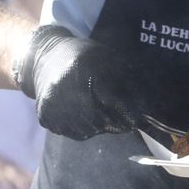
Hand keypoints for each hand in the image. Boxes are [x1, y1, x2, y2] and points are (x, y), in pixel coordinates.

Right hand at [11, 25, 138, 139]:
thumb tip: (144, 109)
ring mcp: (53, 104)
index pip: (113, 102)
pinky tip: (81, 113)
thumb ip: (125, 81)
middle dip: (115, 122)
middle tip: (121, 120)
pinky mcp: (45, 116)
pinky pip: (72, 133)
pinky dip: (81, 128)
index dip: (128, 113)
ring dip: (98, 126)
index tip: (136, 119)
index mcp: (85, 68)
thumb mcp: (106, 58)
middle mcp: (66, 88)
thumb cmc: (83, 56)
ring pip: (87, 131)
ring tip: (97, 111)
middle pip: (101, 120)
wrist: (43, 56)